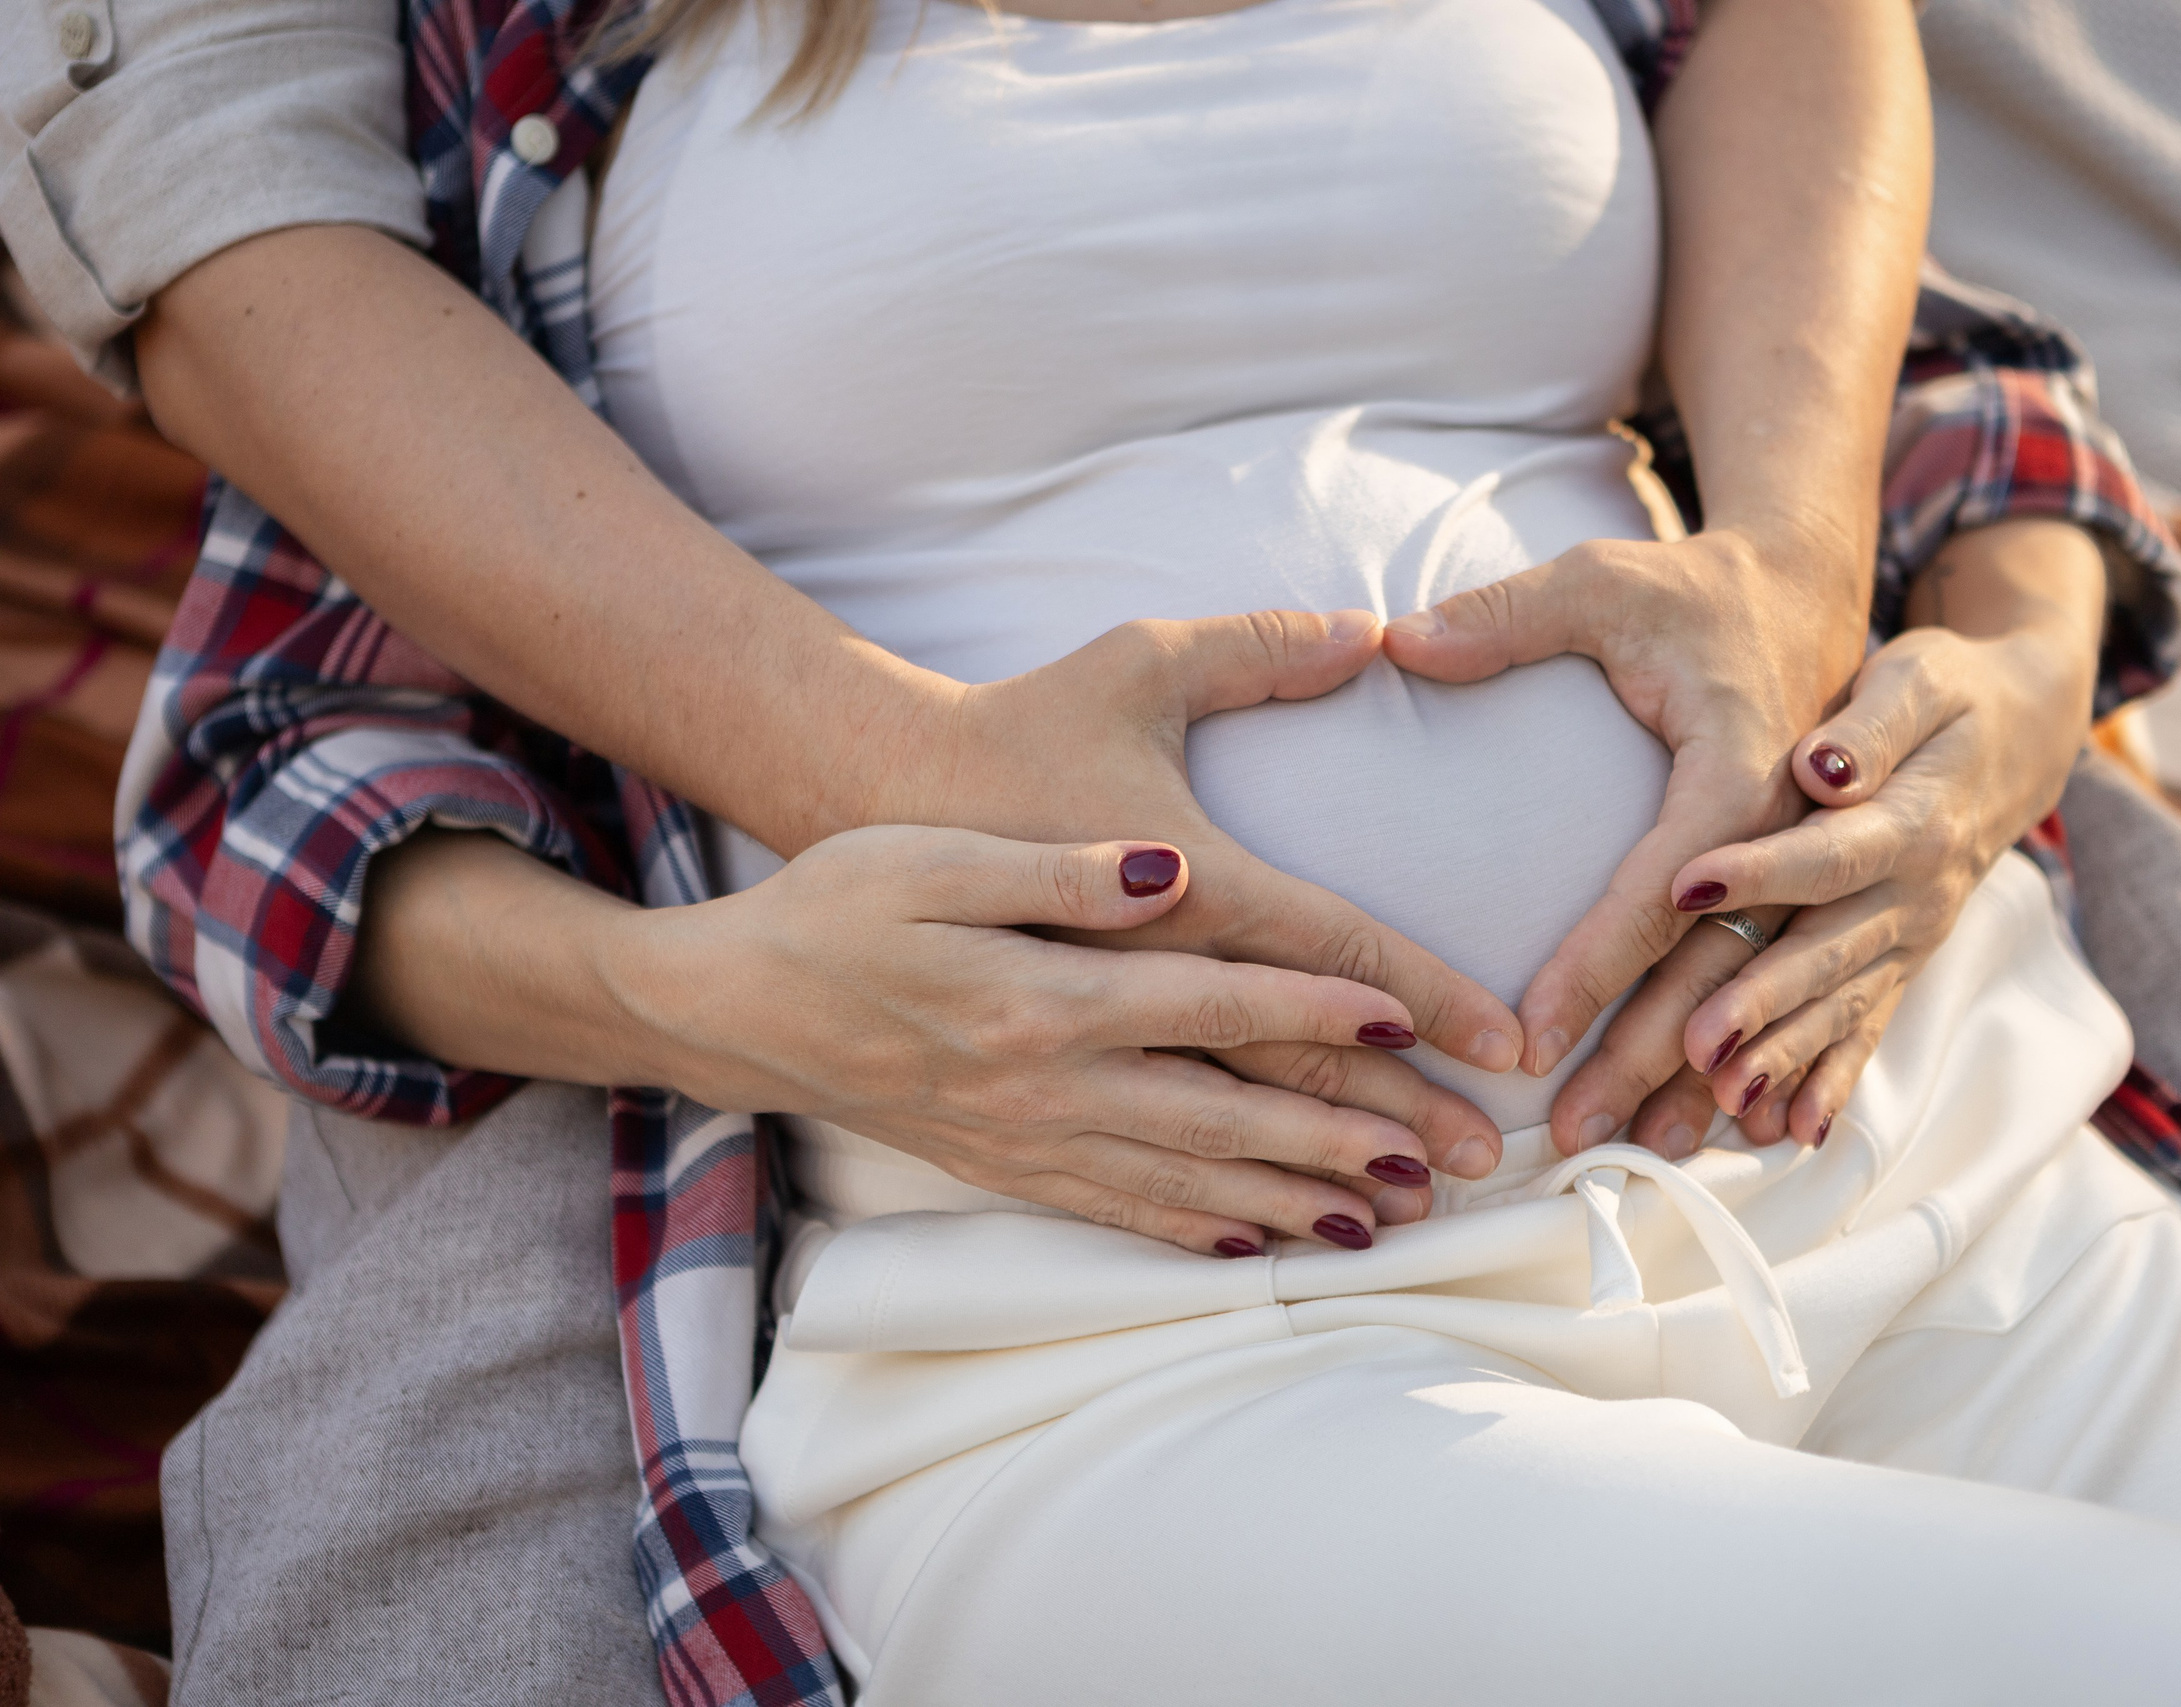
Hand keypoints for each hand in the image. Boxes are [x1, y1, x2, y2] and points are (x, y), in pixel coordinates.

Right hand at [618, 826, 1480, 1252]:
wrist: (732, 1004)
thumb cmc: (835, 903)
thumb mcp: (934, 857)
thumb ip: (1060, 869)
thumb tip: (1169, 870)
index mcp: (1041, 996)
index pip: (1213, 1003)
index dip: (1318, 1011)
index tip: (1411, 1022)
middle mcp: (1045, 1084)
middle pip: (1223, 1116)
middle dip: (1340, 1140)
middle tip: (1442, 1163)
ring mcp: (1025, 1139)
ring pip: (1184, 1182)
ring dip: (1287, 1202)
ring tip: (1382, 1221)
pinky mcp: (1003, 1166)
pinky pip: (1117, 1213)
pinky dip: (1194, 1235)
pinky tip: (1253, 1246)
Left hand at [1383, 525, 1868, 1081]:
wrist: (1804, 592)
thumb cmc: (1692, 591)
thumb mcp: (1603, 582)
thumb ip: (1506, 617)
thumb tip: (1396, 642)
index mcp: (1739, 769)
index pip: (1660, 889)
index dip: (1596, 964)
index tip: (1533, 1033)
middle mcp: (1786, 832)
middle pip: (1712, 969)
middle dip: (1645, 1056)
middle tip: (1573, 1129)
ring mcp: (1811, 867)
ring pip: (1756, 995)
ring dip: (1702, 1078)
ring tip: (1639, 1148)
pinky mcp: (1814, 884)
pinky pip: (1793, 988)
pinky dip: (1764, 1058)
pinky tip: (1726, 1122)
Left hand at [1541, 519, 2107, 1154]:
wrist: (2021, 732)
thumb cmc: (1947, 692)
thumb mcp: (1917, 679)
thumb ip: (1870, 724)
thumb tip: (1821, 765)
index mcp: (1911, 818)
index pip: (1827, 852)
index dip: (1761, 872)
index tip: (1685, 886)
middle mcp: (1916, 892)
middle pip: (1825, 955)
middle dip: (1758, 1007)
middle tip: (1690, 1045)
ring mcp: (1911, 937)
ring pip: (1839, 1009)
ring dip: (1780, 1062)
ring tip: (1714, 1106)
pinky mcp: (1900, 961)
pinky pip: (1865, 1031)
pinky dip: (1829, 1085)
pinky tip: (1787, 1135)